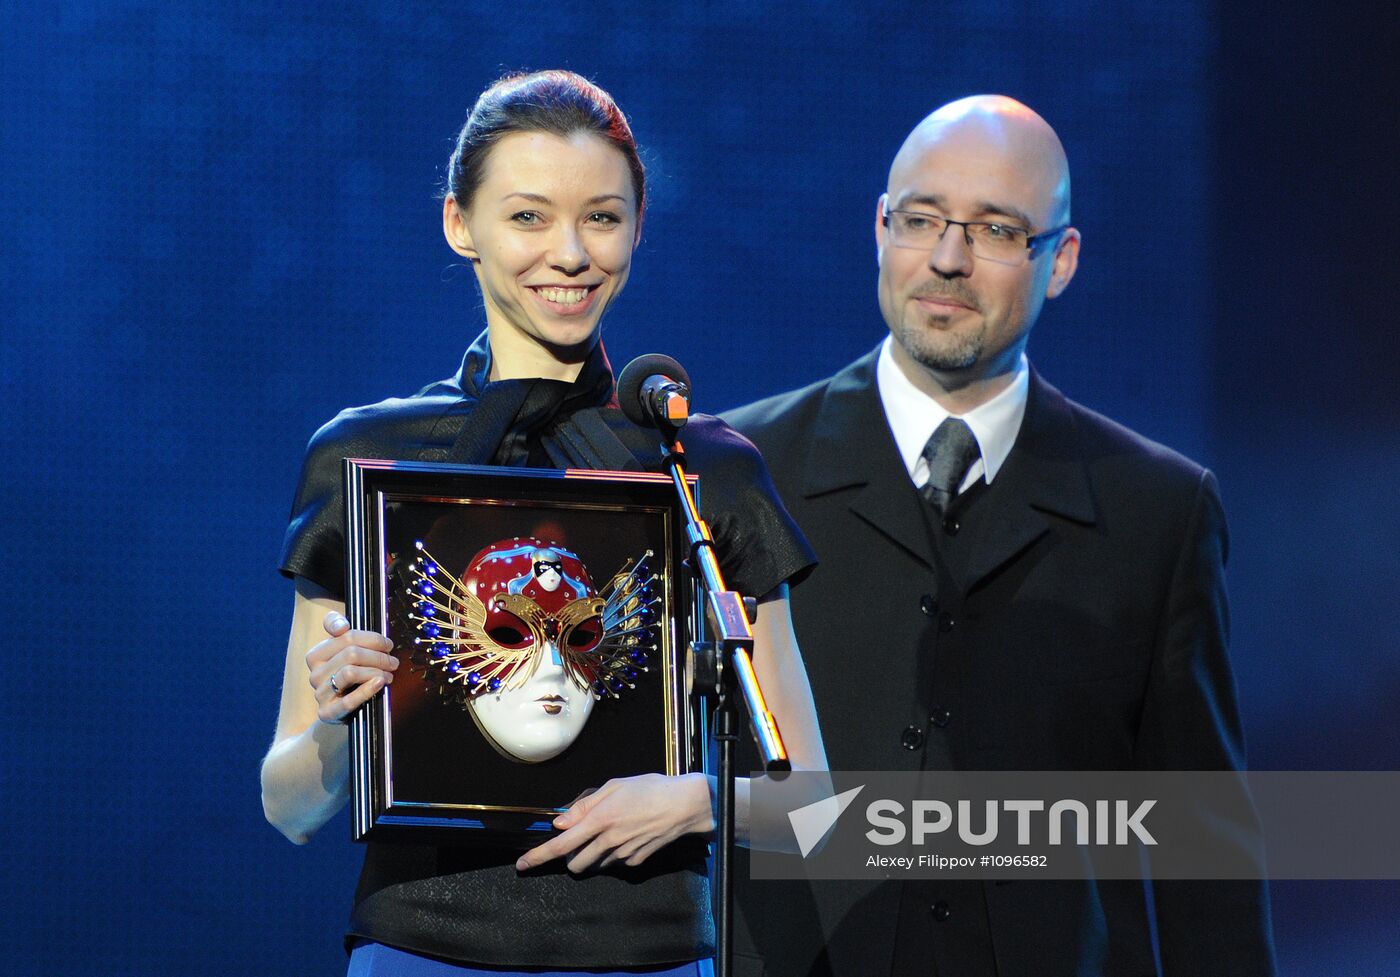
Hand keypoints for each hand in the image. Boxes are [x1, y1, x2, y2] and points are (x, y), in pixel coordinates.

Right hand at [305, 611, 396, 724]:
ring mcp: (319, 693)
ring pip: (350, 672)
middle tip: (393, 662)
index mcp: (317, 655)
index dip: (371, 638)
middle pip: (351, 653)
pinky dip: (367, 690)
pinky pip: (348, 700)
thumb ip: (343, 634)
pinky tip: (380, 683)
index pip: (346, 636)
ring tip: (389, 675)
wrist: (342, 713)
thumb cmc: (350, 679)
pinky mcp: (327, 712)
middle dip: (378, 656)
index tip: (387, 644)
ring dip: (376, 671)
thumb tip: (342, 626)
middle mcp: (314, 673)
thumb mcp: (346, 655)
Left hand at [515, 773, 713, 873]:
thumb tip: (560, 822)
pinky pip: (614, 863)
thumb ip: (585, 805)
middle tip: (580, 838)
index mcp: (600, 820)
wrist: (685, 806)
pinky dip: (612, 854)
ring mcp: (622, 856)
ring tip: (608, 832)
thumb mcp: (614, 786)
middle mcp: (608, 841)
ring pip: (594, 865)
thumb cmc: (649, 788)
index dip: (538, 857)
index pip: (560, 845)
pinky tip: (627, 835)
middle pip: (575, 864)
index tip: (523, 865)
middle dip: (570, 856)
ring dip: (591, 855)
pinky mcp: (635, 863)